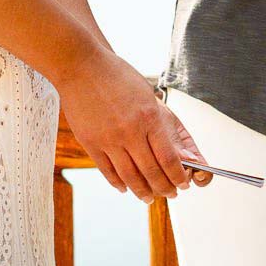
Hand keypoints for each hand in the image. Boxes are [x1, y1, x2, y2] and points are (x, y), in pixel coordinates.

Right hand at [58, 48, 213, 202]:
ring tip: (149, 198)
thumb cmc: (116, 76)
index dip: (178, 176)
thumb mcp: (146, 94)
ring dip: (141, 191)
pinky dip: (118, 183)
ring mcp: (109, 140)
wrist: (82, 66)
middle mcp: (131, 132)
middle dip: (164, 187)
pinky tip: (125, 188)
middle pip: (151, 171)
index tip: (183, 184)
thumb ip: (155, 121)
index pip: (169, 159)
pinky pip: (107, 171)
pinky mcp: (91, 143)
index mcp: (149, 118)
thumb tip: (168, 147)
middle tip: (170, 195)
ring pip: (129, 176)